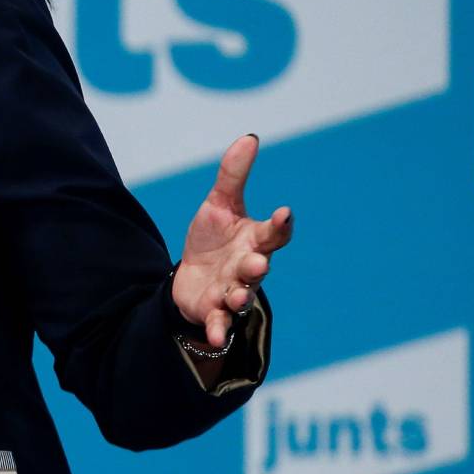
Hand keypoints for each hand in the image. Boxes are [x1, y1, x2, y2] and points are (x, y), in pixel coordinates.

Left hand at [172, 134, 293, 348]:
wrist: (190, 277)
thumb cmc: (212, 239)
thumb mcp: (219, 204)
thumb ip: (233, 175)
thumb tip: (249, 138)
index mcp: (255, 240)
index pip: (274, 233)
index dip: (279, 225)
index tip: (283, 212)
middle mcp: (249, 268)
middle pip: (258, 266)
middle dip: (257, 264)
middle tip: (257, 261)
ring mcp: (234, 291)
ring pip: (242, 295)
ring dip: (240, 295)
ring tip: (236, 292)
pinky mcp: (215, 312)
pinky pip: (220, 323)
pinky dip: (219, 329)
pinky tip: (215, 335)